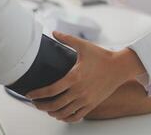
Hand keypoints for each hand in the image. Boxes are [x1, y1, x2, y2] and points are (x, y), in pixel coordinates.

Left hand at [27, 31, 144, 122]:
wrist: (120, 67)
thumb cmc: (103, 56)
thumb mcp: (84, 46)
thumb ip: (67, 39)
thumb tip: (54, 32)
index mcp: (74, 77)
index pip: (51, 90)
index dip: (38, 94)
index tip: (30, 95)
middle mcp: (79, 91)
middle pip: (55, 104)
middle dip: (42, 106)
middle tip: (35, 104)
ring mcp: (86, 99)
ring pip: (64, 113)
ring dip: (52, 113)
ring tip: (47, 109)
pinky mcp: (92, 104)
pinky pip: (76, 116)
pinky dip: (66, 118)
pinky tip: (61, 115)